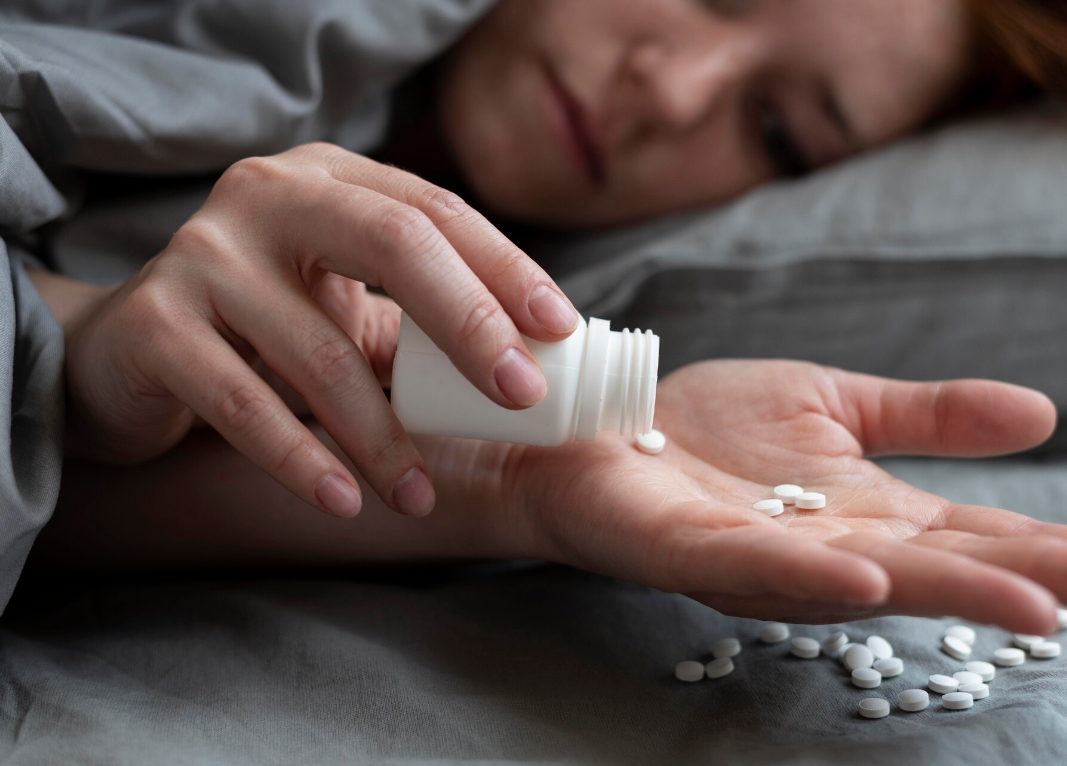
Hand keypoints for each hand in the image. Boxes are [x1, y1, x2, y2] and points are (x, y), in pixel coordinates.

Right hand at [60, 142, 579, 517]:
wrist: (123, 350)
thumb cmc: (263, 326)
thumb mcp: (343, 302)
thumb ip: (419, 319)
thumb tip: (538, 368)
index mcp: (328, 179)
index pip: (435, 211)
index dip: (506, 268)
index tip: (561, 330)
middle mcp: (265, 196)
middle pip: (392, 243)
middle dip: (470, 324)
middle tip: (521, 397)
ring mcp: (201, 254)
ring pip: (320, 350)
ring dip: (384, 437)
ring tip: (418, 497)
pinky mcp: (154, 324)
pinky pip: (243, 403)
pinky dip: (301, 460)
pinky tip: (344, 501)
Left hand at [489, 360, 1066, 631]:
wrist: (602, 423)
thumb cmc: (710, 425)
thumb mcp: (834, 404)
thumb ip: (925, 417)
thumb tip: (1041, 415)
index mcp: (866, 512)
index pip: (977, 536)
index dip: (1055, 553)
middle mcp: (826, 546)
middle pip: (941, 567)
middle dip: (1034, 582)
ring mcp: (760, 553)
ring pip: (864, 577)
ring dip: (948, 590)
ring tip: (1035, 602)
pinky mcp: (690, 546)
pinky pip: (755, 562)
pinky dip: (814, 570)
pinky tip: (871, 574)